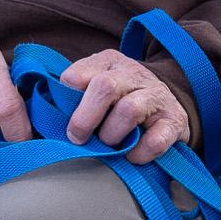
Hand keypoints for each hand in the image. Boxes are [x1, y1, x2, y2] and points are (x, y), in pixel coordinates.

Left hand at [58, 49, 191, 164]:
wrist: (168, 103)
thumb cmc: (120, 100)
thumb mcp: (96, 87)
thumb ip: (73, 95)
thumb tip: (46, 115)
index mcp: (108, 62)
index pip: (78, 74)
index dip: (67, 99)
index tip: (62, 119)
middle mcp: (133, 73)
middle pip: (105, 87)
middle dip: (86, 117)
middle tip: (77, 138)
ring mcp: (156, 96)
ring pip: (129, 110)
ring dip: (112, 134)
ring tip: (110, 145)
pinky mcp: (174, 121)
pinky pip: (156, 139)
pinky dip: (140, 152)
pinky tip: (132, 156)